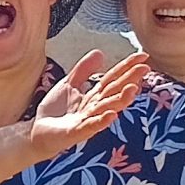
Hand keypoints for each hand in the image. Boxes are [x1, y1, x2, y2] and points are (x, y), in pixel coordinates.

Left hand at [29, 50, 152, 159]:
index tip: (143, 55)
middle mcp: (95, 108)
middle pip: (115, 91)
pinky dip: (101, 121)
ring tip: (133, 88)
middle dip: (130, 80)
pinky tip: (112, 115)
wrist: (38, 132)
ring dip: (121, 99)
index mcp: (94, 95)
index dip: (127, 67)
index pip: (113, 78)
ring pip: (107, 108)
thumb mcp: (68, 84)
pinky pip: (90, 126)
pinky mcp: (76, 132)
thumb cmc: (56, 111)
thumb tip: (100, 52)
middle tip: (146, 68)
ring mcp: (87, 120)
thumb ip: (83, 70)